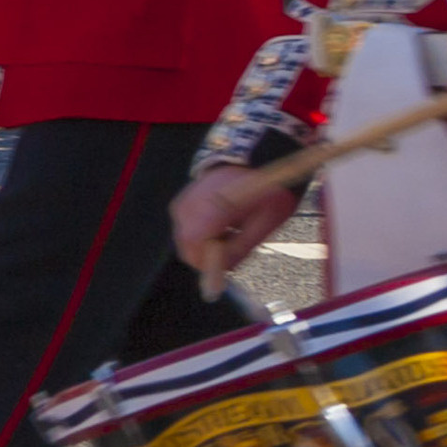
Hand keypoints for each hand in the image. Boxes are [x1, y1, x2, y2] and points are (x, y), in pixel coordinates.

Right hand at [172, 164, 301, 284]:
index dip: (205, 269)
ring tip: (230, 234)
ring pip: (185, 241)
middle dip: (207, 258)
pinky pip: (184, 230)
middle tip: (232, 253)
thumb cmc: (266, 188)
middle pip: (187, 248)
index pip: (195, 247)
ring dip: (204, 247)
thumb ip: (241, 248)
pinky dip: (200, 236)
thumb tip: (225, 272)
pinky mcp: (180, 203)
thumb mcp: (265, 222)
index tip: (216, 288)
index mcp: (213, 207)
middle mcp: (188, 205)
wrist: (252, 159)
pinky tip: (221, 226)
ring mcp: (181, 203)